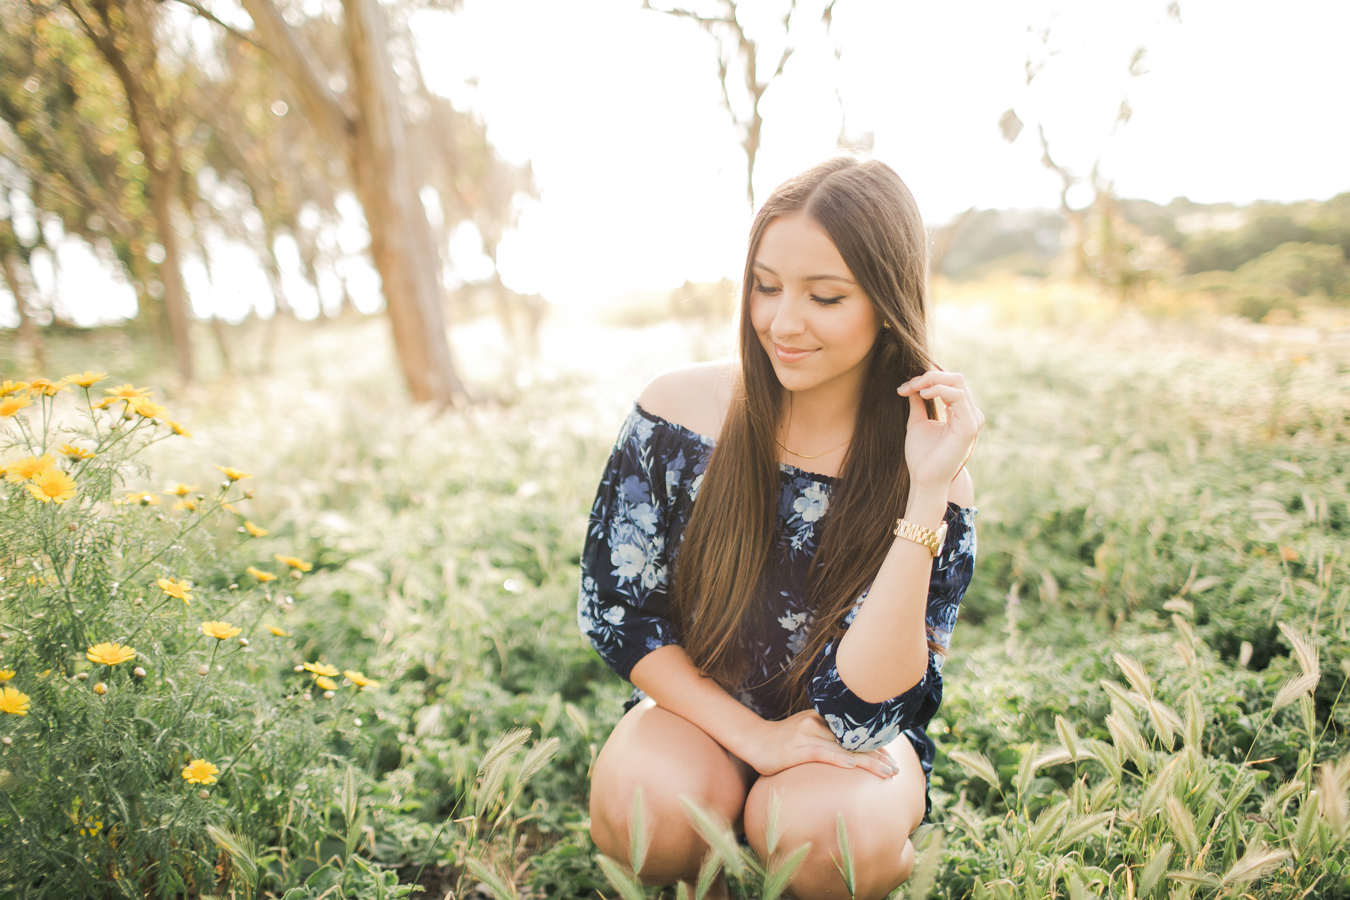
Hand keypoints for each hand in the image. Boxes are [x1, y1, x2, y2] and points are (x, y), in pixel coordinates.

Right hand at [743, 709, 899, 779]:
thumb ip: (823, 737)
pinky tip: (854, 767)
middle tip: (897, 769)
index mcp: (820, 719)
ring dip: (869, 762)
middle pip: (853, 741)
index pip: (853, 733)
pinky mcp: (796, 749)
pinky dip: (839, 760)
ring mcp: (806, 736)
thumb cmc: (779, 741)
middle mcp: (816, 724)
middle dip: (878, 755)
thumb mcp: (804, 733)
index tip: (891, 756)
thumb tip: (845, 752)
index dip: (874, 745)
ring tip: (888, 773)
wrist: (752, 740)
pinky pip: (822, 754)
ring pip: (844, 749)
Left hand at [897, 370, 983, 492]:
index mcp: (960, 412)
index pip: (949, 382)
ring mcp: (972, 419)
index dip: (926, 379)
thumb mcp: (917, 421)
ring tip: (912, 389)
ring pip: (957, 382)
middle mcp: (970, 414)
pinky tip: (922, 395)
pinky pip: (957, 396)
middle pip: (955, 378)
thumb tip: (914, 384)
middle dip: (928, 377)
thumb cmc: (921, 455)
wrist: (923, 478)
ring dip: (930, 381)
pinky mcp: (968, 426)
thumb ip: (918, 402)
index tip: (903, 388)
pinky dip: (938, 390)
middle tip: (907, 386)